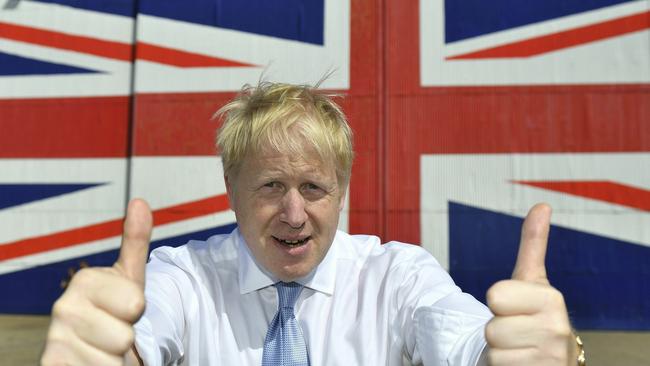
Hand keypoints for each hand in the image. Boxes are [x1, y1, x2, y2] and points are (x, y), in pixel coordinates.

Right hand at [41, 199, 151, 364]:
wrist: (92, 349)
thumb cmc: (115, 311)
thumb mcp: (130, 277)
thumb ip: (135, 241)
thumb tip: (140, 201)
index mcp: (84, 281)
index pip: (136, 304)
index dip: (138, 311)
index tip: (125, 308)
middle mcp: (62, 310)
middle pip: (125, 336)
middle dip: (126, 338)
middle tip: (114, 331)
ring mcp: (54, 341)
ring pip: (112, 361)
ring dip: (114, 360)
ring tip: (103, 348)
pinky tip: (91, 363)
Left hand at [485, 203, 577, 364]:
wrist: (547, 360)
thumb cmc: (534, 316)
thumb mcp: (532, 281)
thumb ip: (533, 245)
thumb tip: (542, 205)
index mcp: (551, 299)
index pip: (495, 295)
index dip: (498, 302)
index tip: (514, 307)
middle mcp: (556, 330)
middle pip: (490, 327)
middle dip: (497, 329)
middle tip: (515, 331)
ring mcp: (549, 358)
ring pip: (492, 351)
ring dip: (498, 351)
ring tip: (517, 348)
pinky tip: (519, 364)